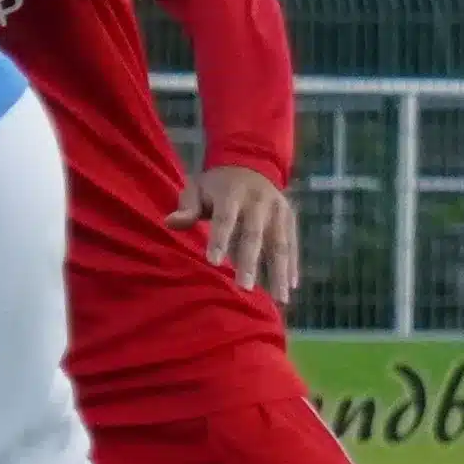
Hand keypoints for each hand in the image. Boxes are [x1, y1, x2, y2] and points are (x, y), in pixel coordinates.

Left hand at [168, 163, 301, 300]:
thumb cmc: (216, 186)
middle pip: (254, 235)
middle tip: (245, 288)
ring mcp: (278, 210)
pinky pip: (293, 244)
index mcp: (233, 193)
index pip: (225, 219)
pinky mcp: (290, 219)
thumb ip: (187, 207)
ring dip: (280, 272)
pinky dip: (293, 266)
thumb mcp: (197, 188)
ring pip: (280, 243)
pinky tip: (291, 287)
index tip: (213, 263)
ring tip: (279, 299)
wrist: (250, 164)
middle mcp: (259, 201)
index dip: (219, 240)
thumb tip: (170, 222)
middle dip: (250, 262)